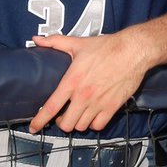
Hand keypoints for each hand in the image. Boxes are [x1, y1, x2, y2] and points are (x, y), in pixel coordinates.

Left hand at [28, 31, 149, 132]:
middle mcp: (83, 96)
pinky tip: (93, 116)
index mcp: (72, 81)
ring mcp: (98, 103)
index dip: (39, 120)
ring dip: (77, 123)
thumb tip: (37, 39)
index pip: (51, 107)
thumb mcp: (78, 43)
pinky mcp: (113, 107)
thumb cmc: (106, 47)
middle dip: (61, 123)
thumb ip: (55, 42)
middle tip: (62, 116)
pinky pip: (98, 125)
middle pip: (65, 124)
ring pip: (81, 126)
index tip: (33, 128)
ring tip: (78, 115)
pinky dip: (93, 124)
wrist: (133, 51)